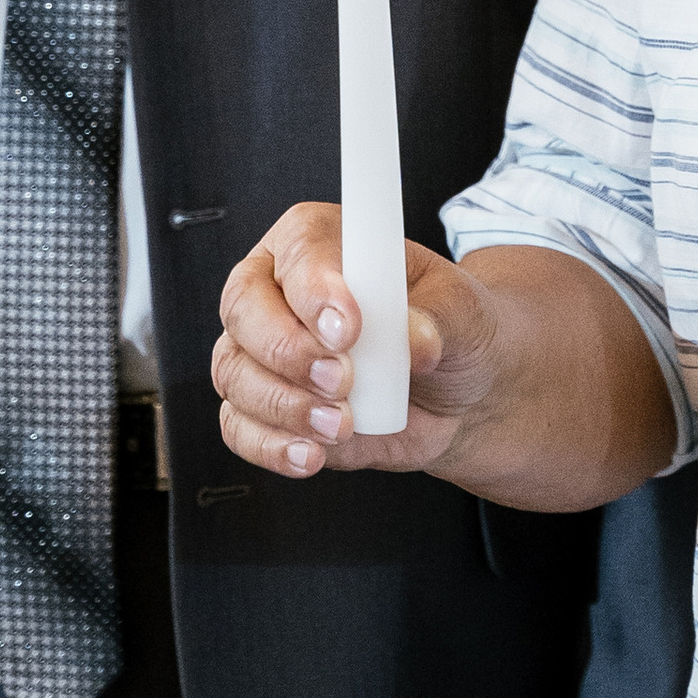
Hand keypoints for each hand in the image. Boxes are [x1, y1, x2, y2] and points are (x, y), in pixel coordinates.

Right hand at [214, 203, 497, 480]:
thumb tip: (417, 339)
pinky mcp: (262, 406)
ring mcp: (261, 351)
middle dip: (289, 353)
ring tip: (343, 424)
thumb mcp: (462, 311)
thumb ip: (439, 319)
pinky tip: (312, 454)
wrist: (453, 392)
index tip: (349, 328)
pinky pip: (238, 427)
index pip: (298, 250)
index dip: (315, 289)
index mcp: (321, 243)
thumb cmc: (447, 329)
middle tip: (342, 380)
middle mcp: (278, 290)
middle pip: (244, 309)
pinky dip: (271, 446)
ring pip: (235, 372)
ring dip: (285, 406)